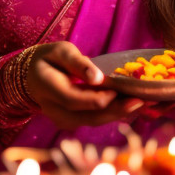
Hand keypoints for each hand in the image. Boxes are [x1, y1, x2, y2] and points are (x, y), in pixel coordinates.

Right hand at [25, 42, 143, 127]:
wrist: (31, 77)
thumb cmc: (49, 59)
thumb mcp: (61, 51)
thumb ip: (78, 64)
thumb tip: (98, 78)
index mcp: (48, 88)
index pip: (75, 100)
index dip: (98, 97)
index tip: (118, 89)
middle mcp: (54, 110)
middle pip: (89, 116)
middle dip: (117, 110)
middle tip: (142, 100)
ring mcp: (62, 120)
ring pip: (94, 121)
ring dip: (119, 113)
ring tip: (143, 103)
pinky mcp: (72, 122)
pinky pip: (95, 119)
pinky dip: (113, 113)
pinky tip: (131, 105)